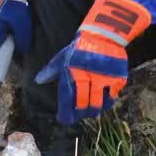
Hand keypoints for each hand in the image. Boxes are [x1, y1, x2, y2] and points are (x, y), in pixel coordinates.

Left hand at [35, 0, 150, 124]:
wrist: (104, 35)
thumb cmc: (80, 48)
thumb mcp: (62, 56)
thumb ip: (50, 70)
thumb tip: (38, 81)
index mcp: (71, 71)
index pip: (67, 98)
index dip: (66, 112)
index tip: (65, 120)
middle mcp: (87, 76)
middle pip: (83, 103)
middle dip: (81, 113)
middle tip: (80, 115)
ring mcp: (103, 77)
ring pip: (98, 103)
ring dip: (94, 111)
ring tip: (92, 112)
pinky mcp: (117, 78)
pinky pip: (112, 96)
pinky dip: (107, 102)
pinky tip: (104, 101)